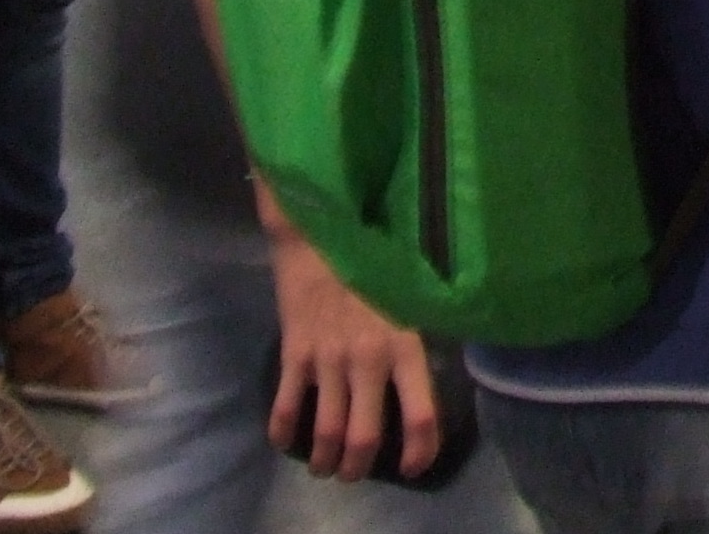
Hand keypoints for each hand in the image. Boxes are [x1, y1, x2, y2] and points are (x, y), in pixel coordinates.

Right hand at [267, 226, 437, 482]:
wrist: (321, 235)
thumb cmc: (373, 265)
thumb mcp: (408, 303)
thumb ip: (414, 343)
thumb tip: (425, 383)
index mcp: (405, 346)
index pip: (421, 415)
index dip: (421, 451)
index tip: (413, 466)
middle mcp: (369, 359)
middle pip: (366, 437)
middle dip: (359, 467)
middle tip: (354, 472)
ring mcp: (328, 358)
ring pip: (327, 432)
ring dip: (324, 460)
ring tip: (325, 466)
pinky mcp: (295, 353)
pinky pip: (286, 406)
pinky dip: (283, 432)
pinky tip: (285, 441)